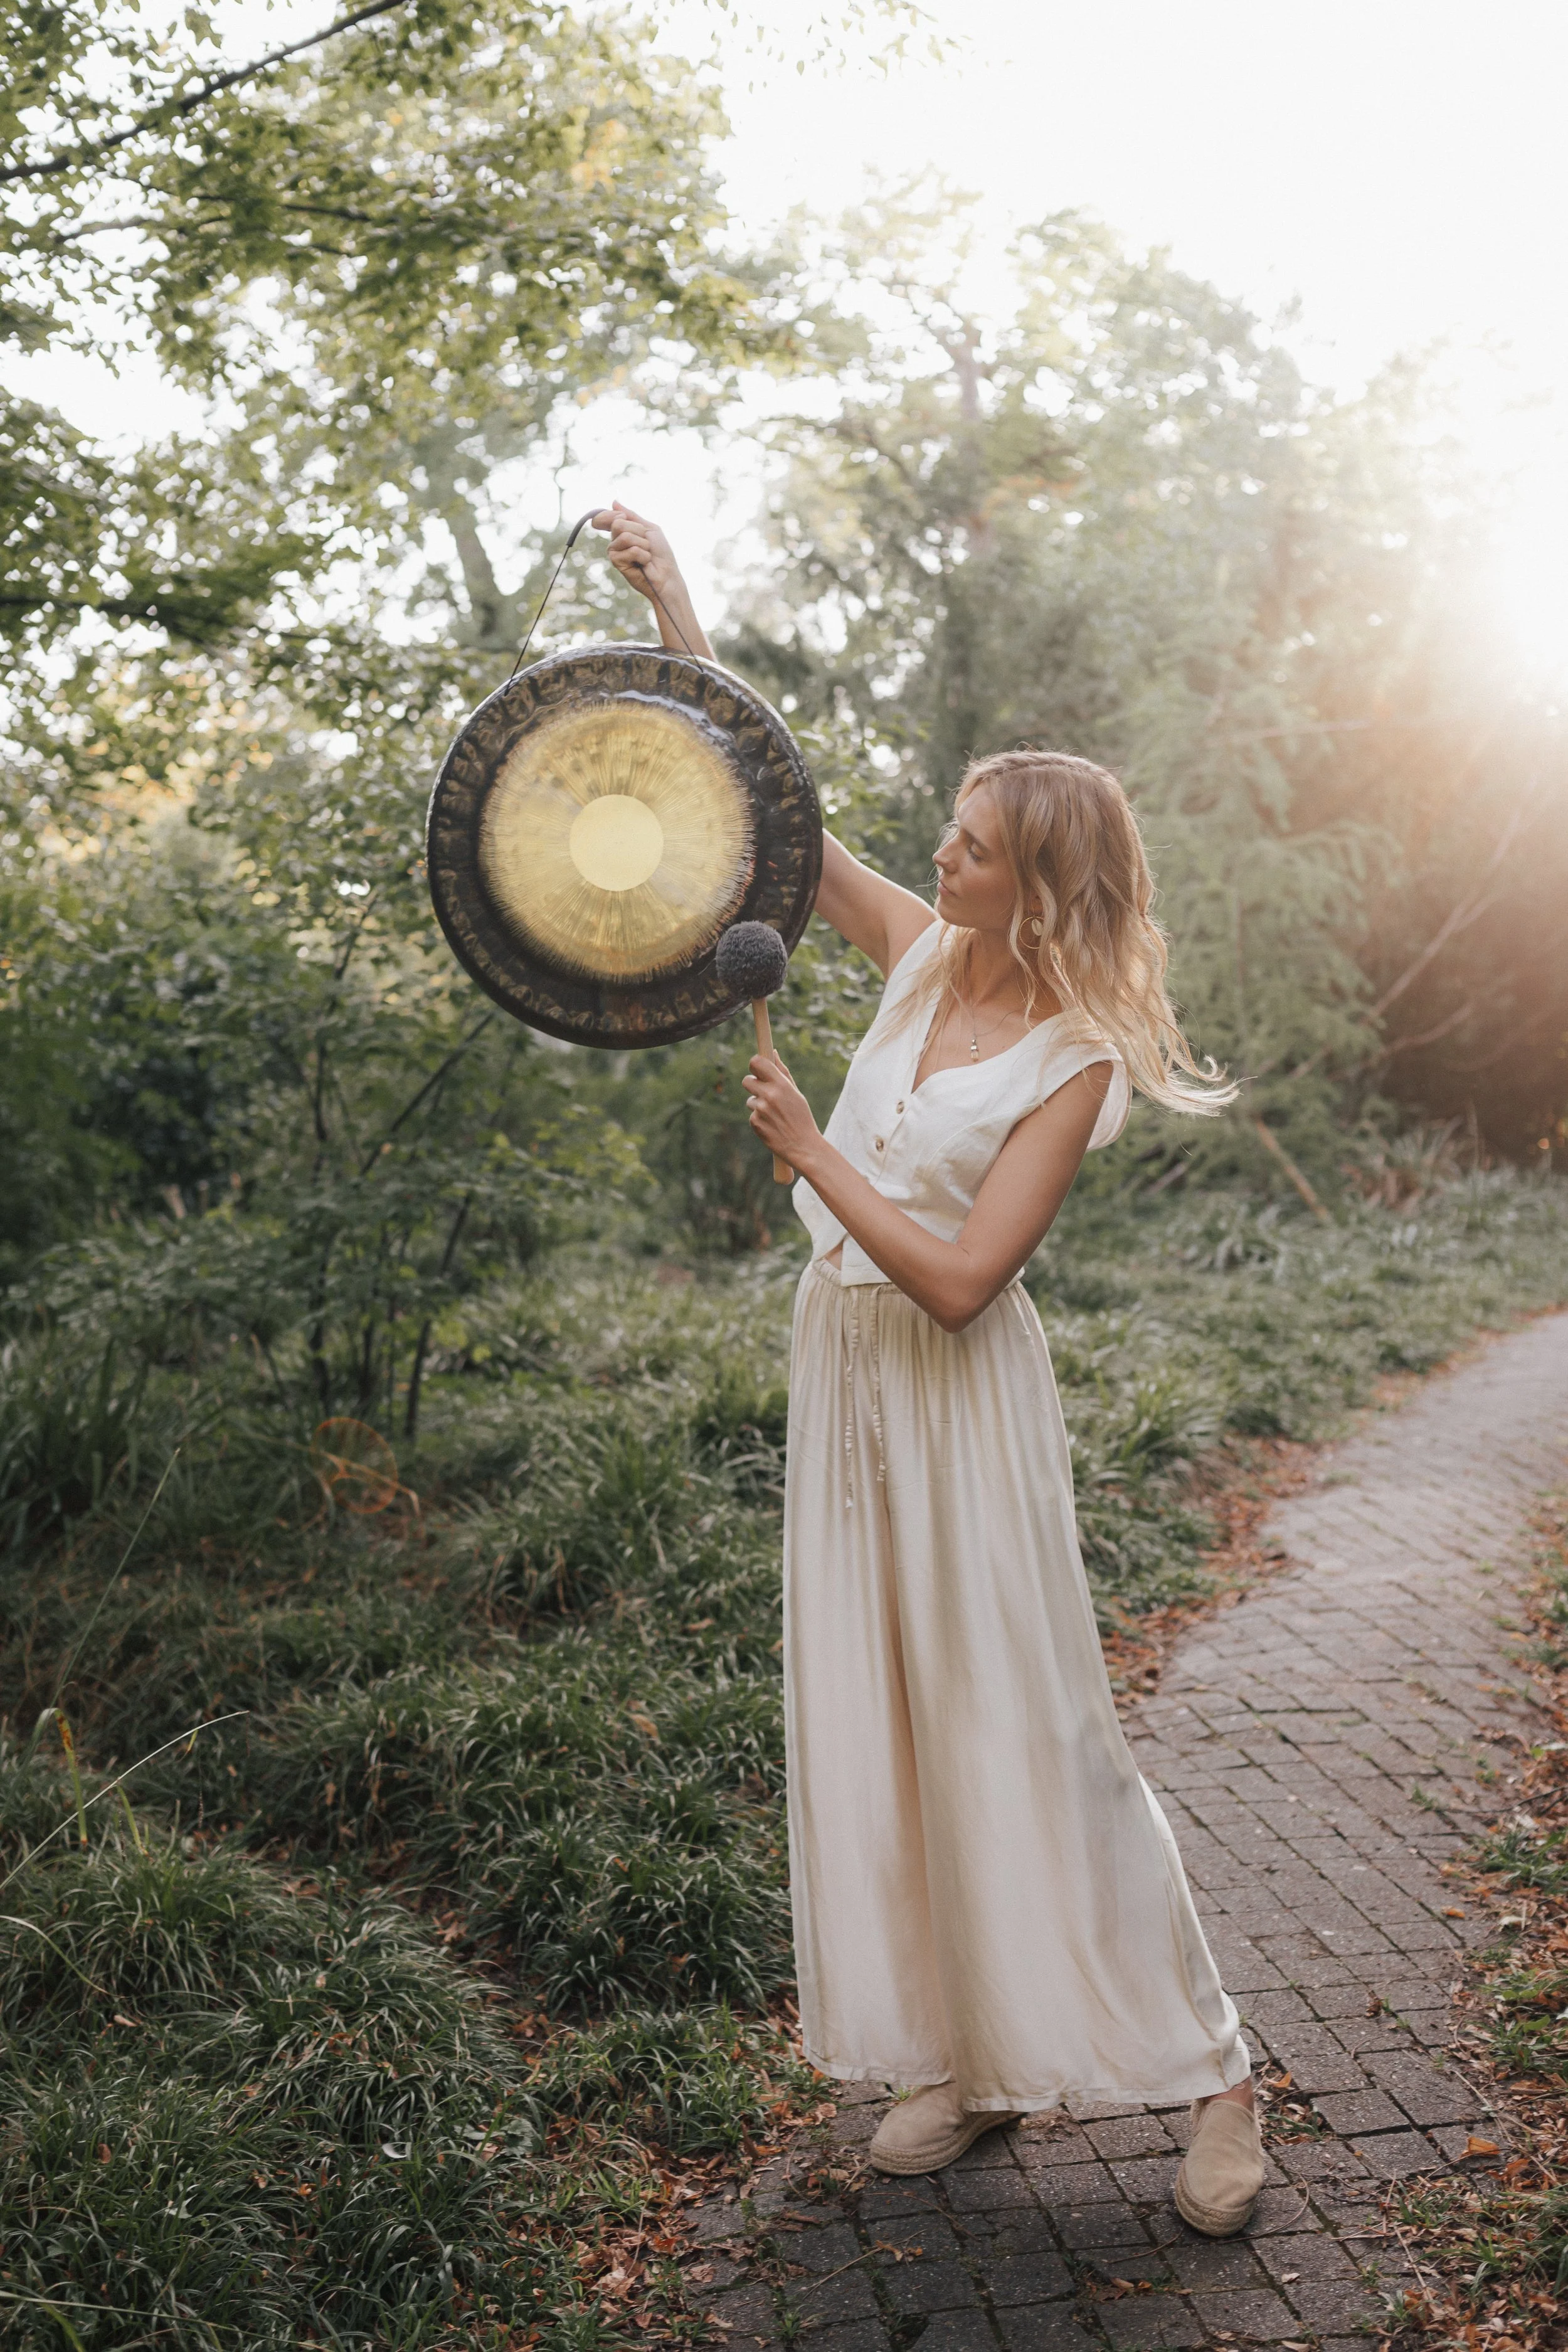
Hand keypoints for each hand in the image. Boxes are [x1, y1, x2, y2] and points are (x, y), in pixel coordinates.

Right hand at [591, 501, 682, 611]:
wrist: (666, 574)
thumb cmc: (661, 553)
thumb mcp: (649, 528)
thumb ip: (631, 515)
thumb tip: (614, 502)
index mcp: (623, 531)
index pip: (607, 517)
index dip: (610, 514)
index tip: (622, 515)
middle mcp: (616, 540)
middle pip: (618, 523)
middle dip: (638, 531)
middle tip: (646, 543)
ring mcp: (615, 552)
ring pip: (624, 536)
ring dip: (642, 544)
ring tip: (646, 554)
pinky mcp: (617, 562)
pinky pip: (629, 550)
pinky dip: (642, 555)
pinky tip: (643, 563)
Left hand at [742, 1053, 821, 1169]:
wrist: (803, 1146)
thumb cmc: (802, 1117)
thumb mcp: (796, 1093)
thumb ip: (782, 1073)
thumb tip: (773, 1053)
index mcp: (781, 1085)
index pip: (757, 1062)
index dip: (755, 1064)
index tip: (758, 1068)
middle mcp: (769, 1095)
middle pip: (746, 1080)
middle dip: (753, 1085)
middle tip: (764, 1092)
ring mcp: (760, 1110)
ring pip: (750, 1100)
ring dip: (758, 1105)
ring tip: (775, 1115)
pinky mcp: (755, 1123)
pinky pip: (752, 1115)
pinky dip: (760, 1119)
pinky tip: (772, 1125)